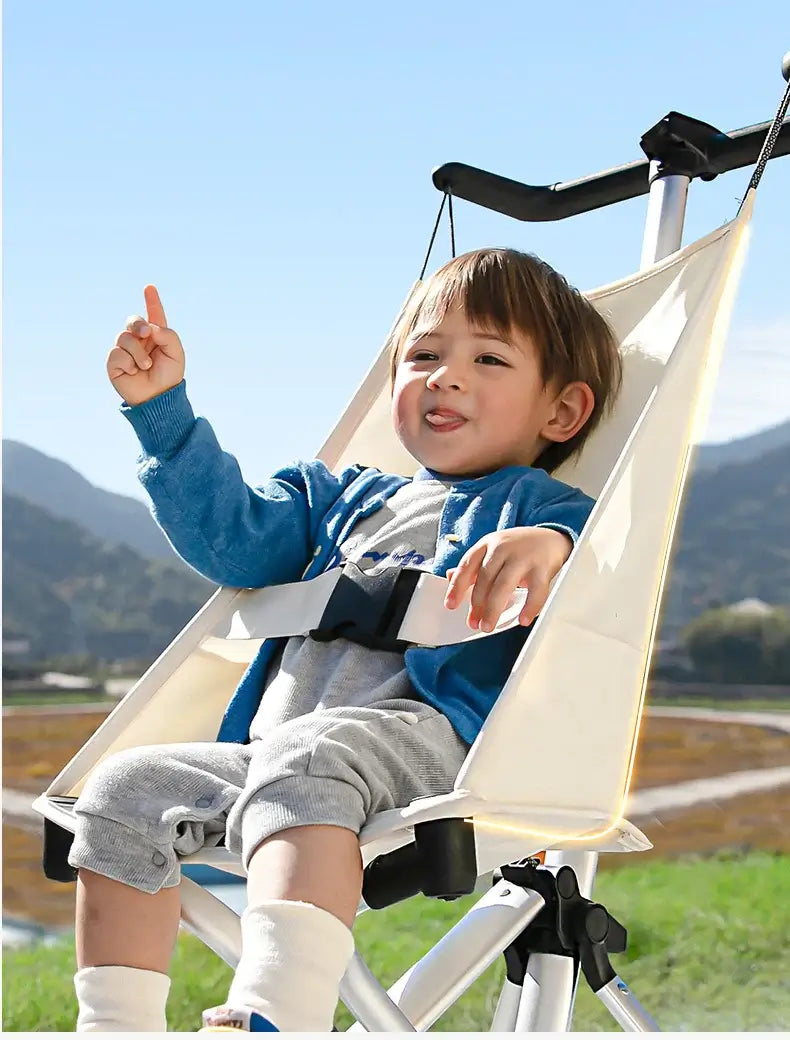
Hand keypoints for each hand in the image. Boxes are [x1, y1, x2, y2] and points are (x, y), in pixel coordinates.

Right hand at [106, 285, 184, 404]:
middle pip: (132, 321)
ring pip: (124, 337)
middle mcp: (139, 341)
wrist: (158, 398)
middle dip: (137, 324)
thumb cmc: (169, 376)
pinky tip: (133, 372)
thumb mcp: (176, 354)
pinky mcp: (114, 362)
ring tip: (145, 366)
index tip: (150, 287)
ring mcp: (125, 350)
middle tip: (145, 333)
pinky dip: (128, 362)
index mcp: (156, 336)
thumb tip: (149, 327)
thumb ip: (168, 335)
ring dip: (137, 352)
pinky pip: (117, 353)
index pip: (153, 314)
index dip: (151, 300)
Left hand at [444, 527, 572, 631]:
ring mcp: (523, 557)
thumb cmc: (518, 548)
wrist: (552, 537)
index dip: (457, 586)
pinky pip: (536, 591)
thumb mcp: (493, 550)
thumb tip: (449, 577)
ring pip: (504, 585)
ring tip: (488, 626)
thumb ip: (474, 565)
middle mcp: (503, 548)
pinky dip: (529, 607)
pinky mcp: (543, 567)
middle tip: (473, 623)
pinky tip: (523, 620)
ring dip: (494, 608)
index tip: (450, 605)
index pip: (467, 565)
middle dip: (477, 604)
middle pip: (485, 578)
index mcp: (487, 544)